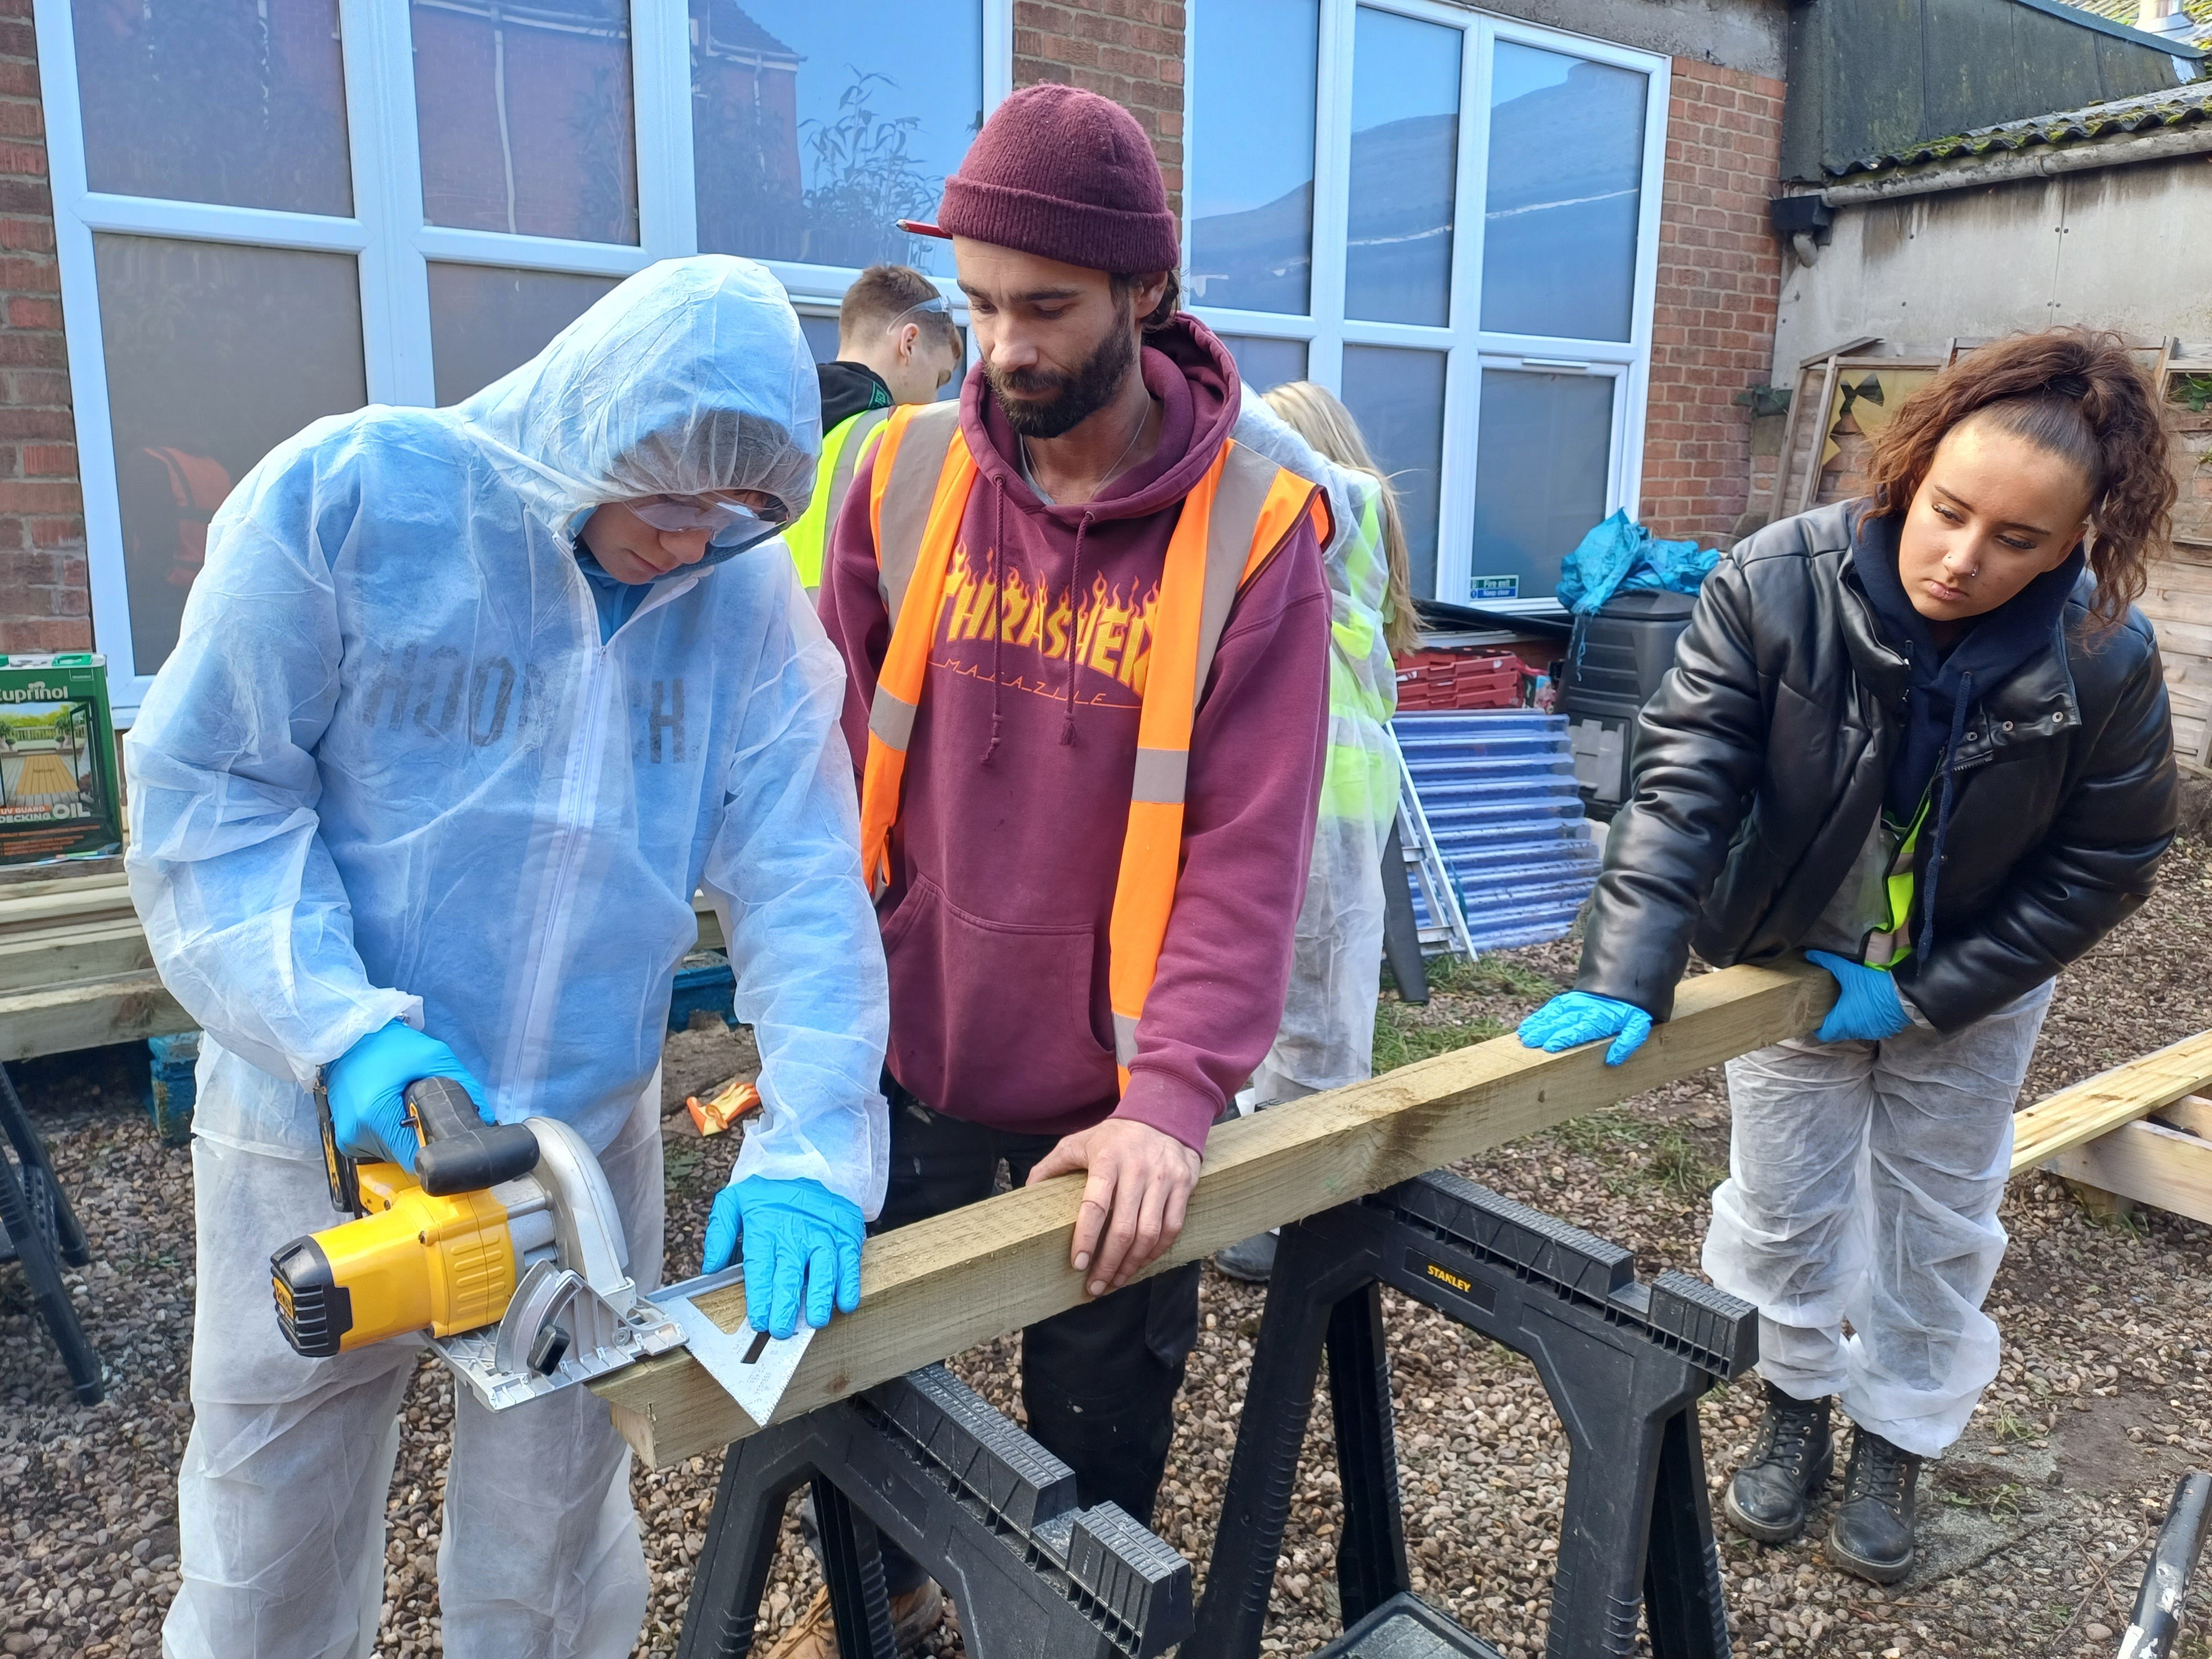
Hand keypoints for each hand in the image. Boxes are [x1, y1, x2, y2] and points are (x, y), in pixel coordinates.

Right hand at [323, 1019, 489, 1171]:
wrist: (348, 1036)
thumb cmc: (388, 1044)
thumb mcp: (433, 1056)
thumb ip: (463, 1085)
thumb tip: (486, 1117)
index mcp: (375, 1118)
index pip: (414, 1159)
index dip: (436, 1150)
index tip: (447, 1137)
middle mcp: (357, 1135)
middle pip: (403, 1158)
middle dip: (422, 1140)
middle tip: (429, 1115)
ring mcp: (349, 1138)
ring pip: (391, 1154)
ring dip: (406, 1138)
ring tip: (409, 1110)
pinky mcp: (345, 1136)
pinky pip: (378, 1146)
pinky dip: (392, 1134)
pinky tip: (395, 1113)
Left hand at [704, 1176, 863, 1339]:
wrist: (812, 1162)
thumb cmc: (771, 1190)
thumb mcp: (735, 1200)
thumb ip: (720, 1232)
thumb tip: (710, 1266)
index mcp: (765, 1228)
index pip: (761, 1268)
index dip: (761, 1296)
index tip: (759, 1320)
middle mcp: (795, 1234)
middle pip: (790, 1274)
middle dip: (786, 1304)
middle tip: (782, 1330)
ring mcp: (823, 1235)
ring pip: (823, 1270)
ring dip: (819, 1297)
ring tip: (815, 1320)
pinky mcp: (846, 1235)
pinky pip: (849, 1262)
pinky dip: (849, 1283)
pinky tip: (845, 1303)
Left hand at [1026, 1118, 1201, 1298]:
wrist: (1164, 1114)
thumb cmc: (1115, 1136)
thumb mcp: (1079, 1142)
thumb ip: (1052, 1165)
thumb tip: (1028, 1191)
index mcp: (1108, 1159)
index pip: (1096, 1205)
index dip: (1085, 1237)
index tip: (1077, 1264)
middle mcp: (1138, 1169)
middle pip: (1124, 1228)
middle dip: (1108, 1264)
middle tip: (1094, 1287)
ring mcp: (1164, 1178)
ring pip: (1150, 1233)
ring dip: (1132, 1264)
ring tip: (1115, 1281)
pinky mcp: (1184, 1185)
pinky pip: (1172, 1228)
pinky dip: (1156, 1251)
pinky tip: (1140, 1263)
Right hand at [1516, 991, 1653, 1066]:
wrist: (1627, 982)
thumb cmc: (1632, 1012)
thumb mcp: (1638, 1027)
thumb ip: (1627, 1043)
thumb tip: (1611, 1060)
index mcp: (1599, 1019)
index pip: (1579, 1030)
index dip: (1564, 1037)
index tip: (1549, 1046)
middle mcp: (1584, 1010)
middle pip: (1561, 1022)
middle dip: (1543, 1032)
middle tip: (1528, 1042)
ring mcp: (1575, 1003)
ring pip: (1553, 1014)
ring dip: (1537, 1024)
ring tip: (1523, 1035)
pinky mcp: (1569, 999)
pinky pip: (1552, 1007)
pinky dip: (1539, 1016)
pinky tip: (1527, 1024)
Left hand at [1805, 951, 1910, 1042]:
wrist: (1904, 995)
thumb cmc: (1872, 986)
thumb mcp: (1849, 972)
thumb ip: (1828, 963)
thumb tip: (1809, 954)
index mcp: (1842, 1022)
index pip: (1823, 1034)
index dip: (1817, 1027)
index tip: (1815, 1016)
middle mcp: (1854, 1031)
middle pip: (1837, 1032)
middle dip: (1832, 1022)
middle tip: (1829, 1007)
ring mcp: (1870, 1033)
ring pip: (1853, 1031)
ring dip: (1849, 1021)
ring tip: (1846, 1006)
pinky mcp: (1884, 1031)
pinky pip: (1869, 1029)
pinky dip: (1864, 1021)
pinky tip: (1866, 1008)